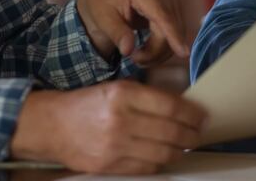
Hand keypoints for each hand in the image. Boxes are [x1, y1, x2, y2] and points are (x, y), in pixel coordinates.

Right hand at [9, 82, 207, 173]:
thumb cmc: (88, 104)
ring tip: (185, 145)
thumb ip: (148, 98)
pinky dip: (160, 162)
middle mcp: (121, 120)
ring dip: (180, 150)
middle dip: (191, 134)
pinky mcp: (109, 166)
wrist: (52, 126)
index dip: (193, 114)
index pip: (171, 107)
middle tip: (199, 133)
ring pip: (162, 153)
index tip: (203, 116)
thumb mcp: (118, 88)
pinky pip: (146, 168)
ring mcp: (115, 146)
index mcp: (124, 95)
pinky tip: (164, 156)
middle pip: (171, 132)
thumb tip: (183, 109)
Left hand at [77, 0, 187, 65]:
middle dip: (155, 51)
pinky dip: (164, 45)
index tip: (183, 53)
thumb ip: (116, 33)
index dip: (173, 35)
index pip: (163, 16)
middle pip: (170, 28)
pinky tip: (148, 47)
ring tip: (138, 54)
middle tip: (134, 59)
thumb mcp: (102, 18)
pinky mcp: (174, 4)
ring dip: (160, 50)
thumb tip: (128, 50)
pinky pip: (176, 30)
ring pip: (176, 32)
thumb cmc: (101, 2)